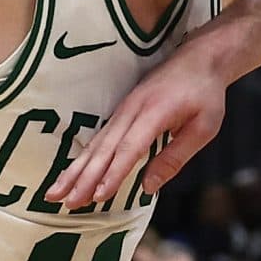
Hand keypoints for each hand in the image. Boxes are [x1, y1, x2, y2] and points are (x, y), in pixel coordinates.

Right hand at [47, 39, 231, 207]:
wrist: (199, 58)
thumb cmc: (204, 94)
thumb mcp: (203, 128)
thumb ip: (175, 157)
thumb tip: (148, 187)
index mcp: (154, 113)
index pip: (129, 148)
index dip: (112, 174)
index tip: (97, 196)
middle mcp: (131, 111)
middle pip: (104, 149)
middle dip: (82, 177)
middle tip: (64, 202)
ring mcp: (123, 110)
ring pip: (95, 144)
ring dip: (75, 170)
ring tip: (55, 193)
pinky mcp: (121, 112)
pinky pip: (98, 138)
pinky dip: (83, 158)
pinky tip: (71, 174)